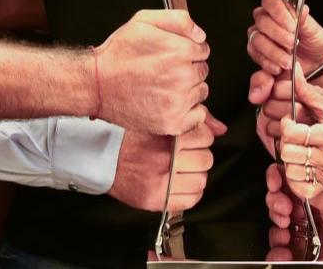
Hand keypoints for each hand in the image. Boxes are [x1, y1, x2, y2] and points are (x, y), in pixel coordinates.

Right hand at [94, 9, 209, 134]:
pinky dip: (189, 112)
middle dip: (187, 69)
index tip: (172, 55)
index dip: (187, 50)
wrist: (96, 85)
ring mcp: (178, 101)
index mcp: (179, 51)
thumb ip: (178, 20)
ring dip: (188, 90)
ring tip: (162, 87)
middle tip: (163, 71)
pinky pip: (198, 116)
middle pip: (202, 71)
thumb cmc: (118, 55)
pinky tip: (169, 103)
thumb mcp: (143, 21)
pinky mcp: (173, 122)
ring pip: (200, 92)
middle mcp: (182, 76)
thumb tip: (200, 34)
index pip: (203, 50)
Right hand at [108, 114, 224, 212]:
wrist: (102, 159)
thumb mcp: (159, 123)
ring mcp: (161, 182)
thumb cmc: (130, 138)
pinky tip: (180, 185)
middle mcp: (165, 159)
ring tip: (182, 170)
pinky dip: (190, 192)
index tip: (191, 140)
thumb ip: (191, 123)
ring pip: (202, 180)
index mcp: (166, 137)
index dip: (201, 137)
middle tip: (185, 156)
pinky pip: (191, 200)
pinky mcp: (156, 200)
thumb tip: (221, 129)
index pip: (205, 136)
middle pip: (206, 159)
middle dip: (199, 156)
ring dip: (196, 175)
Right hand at [248, 0, 322, 76]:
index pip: (270, 2)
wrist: (316, 62)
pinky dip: (268, 63)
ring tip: (288, 60)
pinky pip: (256, 56)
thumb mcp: (313, 30)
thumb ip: (304, 19)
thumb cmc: (313, 41)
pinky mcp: (258, 53)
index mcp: (279, 9)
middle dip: (277, 34)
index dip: (278, 12)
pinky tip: (279, 67)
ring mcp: (259, 37)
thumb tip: (302, 9)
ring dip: (273, 51)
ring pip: (257, 40)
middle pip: (262, 21)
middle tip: (292, 43)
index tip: (292, 26)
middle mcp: (266, 21)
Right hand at [264, 164, 322, 261]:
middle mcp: (311, 202)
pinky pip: (291, 244)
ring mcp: (311, 221)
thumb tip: (287, 174)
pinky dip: (283, 249)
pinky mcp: (313, 239)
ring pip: (282, 225)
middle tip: (286, 216)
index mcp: (316, 185)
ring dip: (277, 232)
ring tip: (285, 237)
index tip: (275, 187)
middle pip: (280, 201)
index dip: (276, 180)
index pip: (287, 176)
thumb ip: (308, 189)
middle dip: (277, 208)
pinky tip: (286, 251)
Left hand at [278, 74, 322, 199]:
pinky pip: (301, 189)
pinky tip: (300, 167)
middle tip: (292, 136)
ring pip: (291, 171)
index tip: (291, 121)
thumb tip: (292, 69)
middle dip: (285, 142)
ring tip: (296, 150)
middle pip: (288, 153)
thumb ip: (308, 91)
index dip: (286, 125)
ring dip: (289, 160)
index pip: (292, 134)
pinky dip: (295, 179)